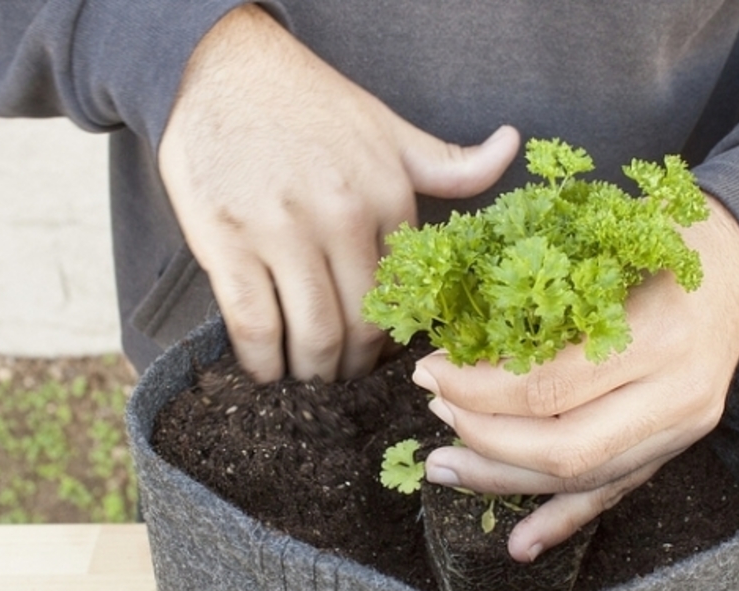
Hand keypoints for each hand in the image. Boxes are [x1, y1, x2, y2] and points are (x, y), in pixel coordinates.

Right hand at [158, 5, 518, 381]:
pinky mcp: (227, 244)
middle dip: (351, 370)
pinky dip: (262, 363)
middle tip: (339, 378)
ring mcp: (282, 232)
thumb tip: (511, 145)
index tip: (374, 354)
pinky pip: (254, 326)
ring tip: (305, 378)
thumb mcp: (390, 129)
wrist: (227, 66)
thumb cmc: (311, 103)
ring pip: (312, 336)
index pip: (403, 298)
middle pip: (360, 329)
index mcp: (387, 197)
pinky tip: (264, 370)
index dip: (390, 341)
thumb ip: (449, 164)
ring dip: (310, 373)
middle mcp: (341, 217)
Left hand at [412, 196, 738, 561]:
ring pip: (582, 478)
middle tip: (435, 409)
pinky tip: (520, 544)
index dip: (477, 388)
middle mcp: (677, 394)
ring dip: (503, 479)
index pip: (548, 387)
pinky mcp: (676, 447)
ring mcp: (682, 430)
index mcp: (658, 335)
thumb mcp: (607, 242)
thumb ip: (548, 292)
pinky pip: (614, 493)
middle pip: (563, 448)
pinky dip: (562, 519)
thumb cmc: (663, 238)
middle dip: (483, 437)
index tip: (432, 369)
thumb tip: (459, 337)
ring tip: (445, 465)